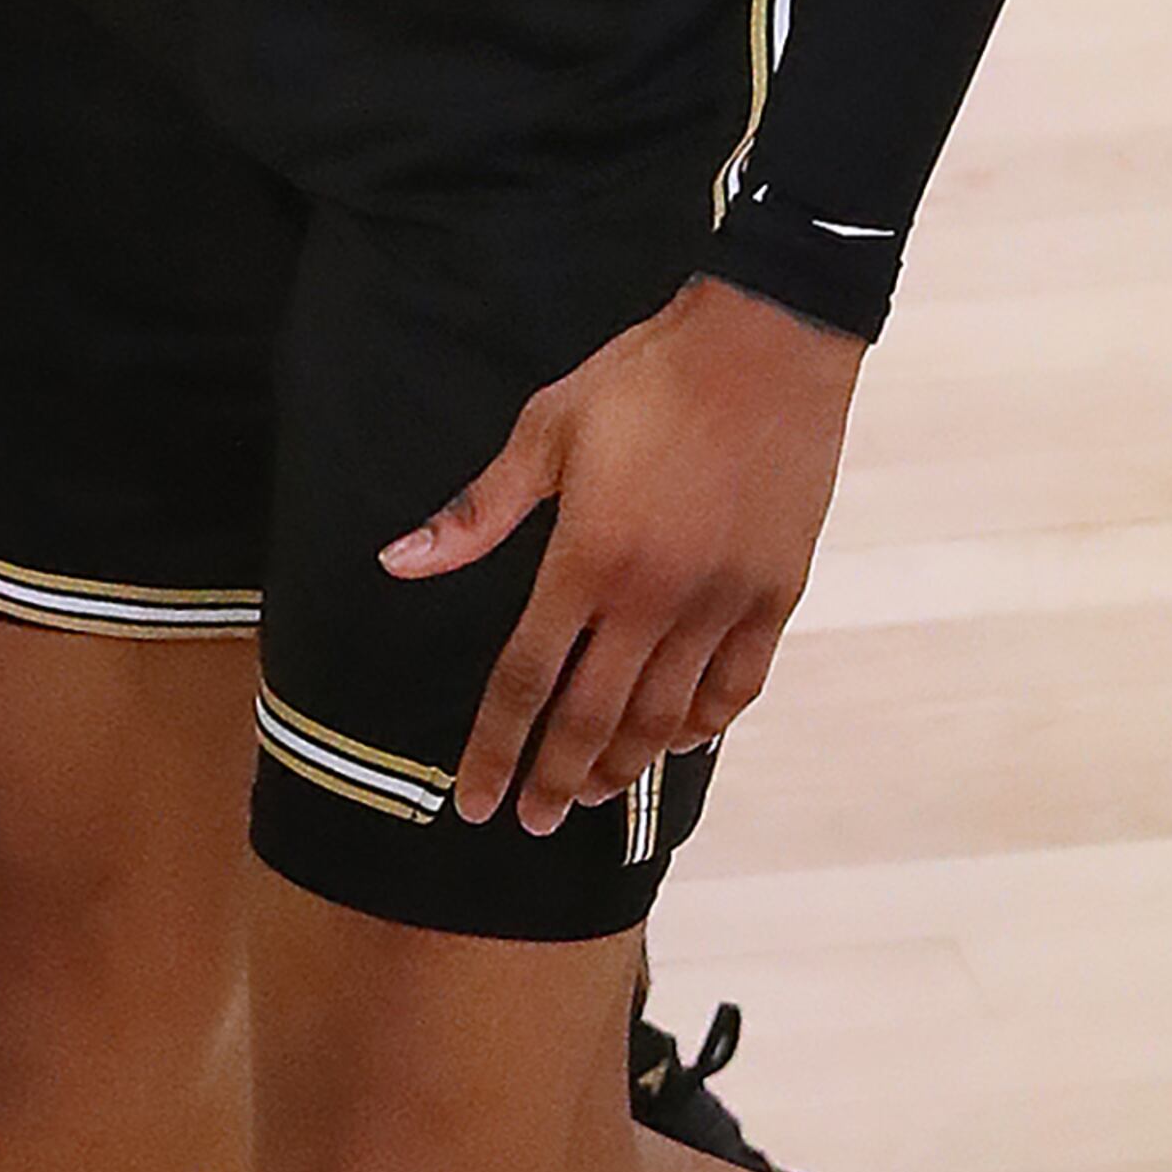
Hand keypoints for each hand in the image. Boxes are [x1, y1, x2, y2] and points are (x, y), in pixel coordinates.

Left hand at [382, 278, 862, 835]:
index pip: (526, 680)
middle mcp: (653, 600)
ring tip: (592, 793)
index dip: (496, 748)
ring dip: (625, 764)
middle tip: (532, 825)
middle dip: (555, 780)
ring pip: (667, 716)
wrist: (763, 347)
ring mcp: (719, 604)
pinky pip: (737, 685)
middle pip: (594, 718)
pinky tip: (683, 739)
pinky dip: (707, 723)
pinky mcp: (773, 596)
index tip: (475, 802)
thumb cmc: (643, 381)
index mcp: (586, 562)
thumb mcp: (546, 431)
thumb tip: (399, 562)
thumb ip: (477, 512)